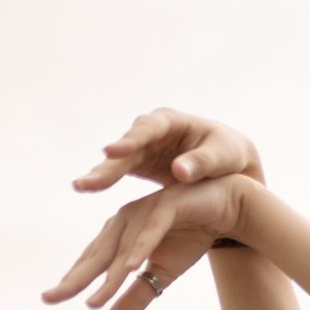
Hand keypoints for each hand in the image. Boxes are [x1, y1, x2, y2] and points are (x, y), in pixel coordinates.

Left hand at [44, 174, 251, 309]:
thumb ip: (137, 296)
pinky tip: (132, 268)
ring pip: (124, 248)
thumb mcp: (164, 274)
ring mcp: (146, 211)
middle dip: (76, 278)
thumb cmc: (191, 235)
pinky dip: (142, 248)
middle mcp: (126, 219)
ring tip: (95, 300)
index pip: (93, 261)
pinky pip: (152, 230)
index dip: (73, 280)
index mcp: (121, 233)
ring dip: (111, 275)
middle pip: (98, 254)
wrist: (227, 207)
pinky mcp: (169, 206)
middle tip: (52, 297)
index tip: (50, 298)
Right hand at [72, 109, 263, 194]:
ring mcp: (143, 146)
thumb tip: (179, 171)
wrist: (228, 163)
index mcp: (173, 121)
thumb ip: (202, 162)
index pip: (149, 129)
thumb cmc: (228, 154)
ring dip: (101, 174)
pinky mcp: (140, 162)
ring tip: (81, 187)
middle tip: (89, 179)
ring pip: (119, 160)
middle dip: (109, 163)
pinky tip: (87, 188)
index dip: (131, 141)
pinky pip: (120, 171)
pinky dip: (106, 180)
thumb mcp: (222, 156)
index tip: (113, 152)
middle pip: (127, 146)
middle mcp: (152, 130)